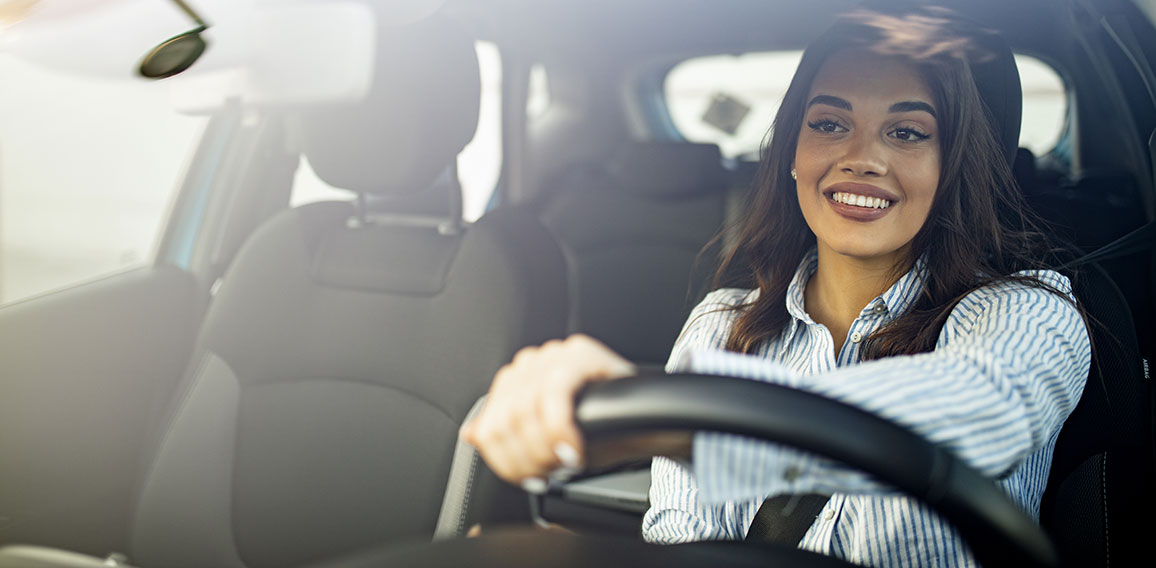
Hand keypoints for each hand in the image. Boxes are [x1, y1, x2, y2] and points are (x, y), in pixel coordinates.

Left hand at [462, 334, 635, 489]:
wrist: (649, 419)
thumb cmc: (600, 429)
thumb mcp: (546, 439)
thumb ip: (508, 434)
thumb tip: (472, 434)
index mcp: (517, 381)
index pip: (490, 425)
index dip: (506, 461)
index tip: (529, 479)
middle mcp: (530, 364)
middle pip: (503, 422)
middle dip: (526, 459)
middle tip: (550, 475)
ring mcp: (554, 355)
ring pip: (524, 411)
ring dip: (544, 449)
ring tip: (565, 463)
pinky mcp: (579, 355)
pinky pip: (555, 396)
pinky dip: (561, 431)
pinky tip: (575, 450)